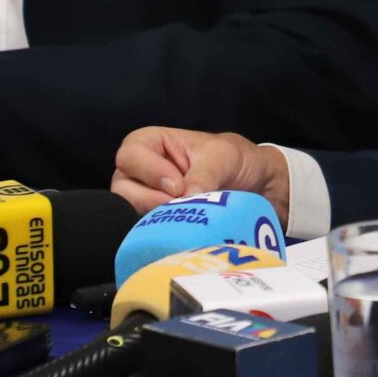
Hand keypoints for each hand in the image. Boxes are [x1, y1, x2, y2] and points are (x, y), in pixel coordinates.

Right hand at [112, 127, 289, 218]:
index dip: (151, 172)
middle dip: (151, 200)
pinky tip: (184, 232)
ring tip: (186, 219)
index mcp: (150, 143)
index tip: (179, 186)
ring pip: (130, 213)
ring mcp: (144, 198)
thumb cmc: (234, 159)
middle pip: (123, 189)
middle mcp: (139, 171)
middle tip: (180, 207)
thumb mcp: (224, 157)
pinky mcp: (154, 222)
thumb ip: (204, 173)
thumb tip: (186, 198)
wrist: (254, 183)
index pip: (130, 156)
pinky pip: (146, 231)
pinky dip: (164, 233)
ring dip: (158, 219)